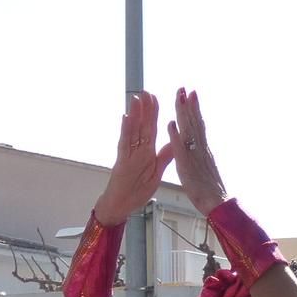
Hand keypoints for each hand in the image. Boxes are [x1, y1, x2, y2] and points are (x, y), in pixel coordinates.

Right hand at [94, 91, 175, 225]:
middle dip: (144, 108)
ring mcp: (129, 154)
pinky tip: (126, 118)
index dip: (154, 113)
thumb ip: (164, 157)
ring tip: (136, 98)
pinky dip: (125, 131)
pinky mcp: (123, 162)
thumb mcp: (156, 172)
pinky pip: (125, 144)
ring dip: (135, 114)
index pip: (151, 128)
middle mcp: (137, 150)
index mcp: (147, 152)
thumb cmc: (136, 190)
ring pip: (132, 131)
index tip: (156, 98)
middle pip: (142, 125)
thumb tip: (174, 143)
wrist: (121, 205)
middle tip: (145, 90)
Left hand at [168, 89, 228, 216]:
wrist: (218, 203)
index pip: (198, 124)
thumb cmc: (210, 190)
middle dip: (188, 104)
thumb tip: (200, 145)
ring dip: (183, 113)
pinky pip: (180, 149)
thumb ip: (201, 155)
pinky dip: (175, 136)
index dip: (194, 109)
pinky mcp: (188, 166)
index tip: (191, 94)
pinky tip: (170, 125)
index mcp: (203, 150)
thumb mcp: (204, 168)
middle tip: (184, 88)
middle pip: (194, 122)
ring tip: (179, 97)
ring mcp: (194, 156)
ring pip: (188, 130)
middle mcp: (200, 149)